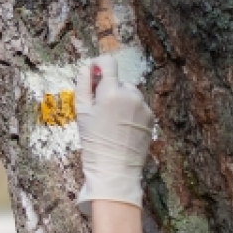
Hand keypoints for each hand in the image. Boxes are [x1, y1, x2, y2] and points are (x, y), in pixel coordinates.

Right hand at [75, 55, 152, 214]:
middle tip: (100, 112)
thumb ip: (83, 85)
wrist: (114, 170)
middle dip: (109, 90)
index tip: (94, 71)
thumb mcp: (81, 113)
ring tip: (112, 123)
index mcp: (111, 91)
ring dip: (121, 101)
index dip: (99, 64)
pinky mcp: (151, 118)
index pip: (109, 62)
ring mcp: (143, 106)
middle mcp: (131, 94)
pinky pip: (138, 107)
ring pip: (130, 94)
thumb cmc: (93, 142)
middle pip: (119, 82)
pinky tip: (123, 129)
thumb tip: (88, 67)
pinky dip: (131, 113)